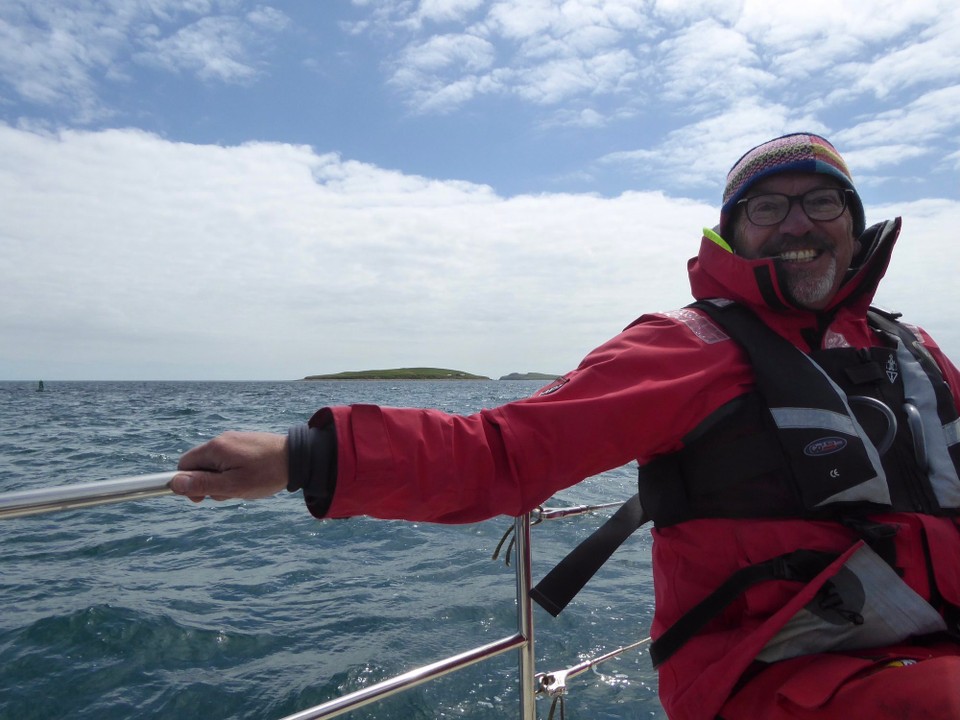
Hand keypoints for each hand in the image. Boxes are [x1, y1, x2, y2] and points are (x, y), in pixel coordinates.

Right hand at [171, 431, 287, 502]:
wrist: (299, 458)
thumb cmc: (266, 474)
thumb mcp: (232, 486)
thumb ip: (202, 485)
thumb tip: (174, 484)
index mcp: (215, 448)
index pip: (184, 465)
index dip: (187, 483)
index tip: (200, 498)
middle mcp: (221, 440)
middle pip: (200, 466)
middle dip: (210, 484)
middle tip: (232, 492)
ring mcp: (234, 441)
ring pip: (216, 466)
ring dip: (224, 481)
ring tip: (245, 486)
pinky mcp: (245, 444)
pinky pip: (230, 462)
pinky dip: (235, 474)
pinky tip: (251, 479)